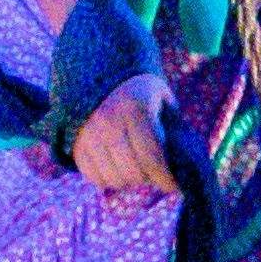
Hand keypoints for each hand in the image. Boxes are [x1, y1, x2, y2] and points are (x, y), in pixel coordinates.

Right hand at [67, 80, 182, 204]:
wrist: (102, 76)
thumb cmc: (143, 93)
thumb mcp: (164, 101)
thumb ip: (176, 129)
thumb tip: (183, 164)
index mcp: (135, 108)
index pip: (152, 158)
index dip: (165, 178)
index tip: (174, 185)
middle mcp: (108, 120)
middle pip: (132, 172)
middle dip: (148, 179)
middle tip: (155, 173)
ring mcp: (88, 133)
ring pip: (113, 178)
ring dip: (129, 180)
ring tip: (137, 169)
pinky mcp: (76, 143)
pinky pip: (94, 177)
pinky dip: (109, 179)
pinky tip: (118, 169)